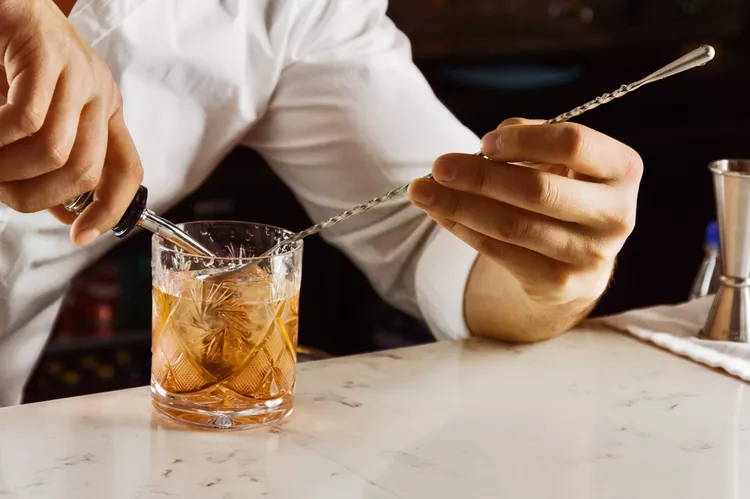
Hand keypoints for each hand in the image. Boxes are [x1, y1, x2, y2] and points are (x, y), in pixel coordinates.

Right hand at [0, 0, 142, 244]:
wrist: (2, 1)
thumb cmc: (6, 63)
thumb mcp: (35, 117)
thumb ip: (49, 162)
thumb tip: (65, 215)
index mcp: (104, 111)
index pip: (127, 171)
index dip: (111, 211)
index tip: (80, 237)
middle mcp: (99, 93)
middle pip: (85, 172)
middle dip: (35, 197)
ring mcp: (77, 71)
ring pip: (54, 152)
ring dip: (8, 171)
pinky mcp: (47, 51)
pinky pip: (26, 120)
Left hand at [408, 118, 641, 308]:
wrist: (580, 257)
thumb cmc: (564, 189)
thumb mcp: (558, 158)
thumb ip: (527, 141)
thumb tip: (481, 152)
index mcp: (621, 169)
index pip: (574, 143)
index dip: (524, 141)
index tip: (484, 142)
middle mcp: (615, 214)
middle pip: (538, 190)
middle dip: (480, 176)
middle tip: (438, 166)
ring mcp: (590, 254)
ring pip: (512, 226)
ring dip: (459, 206)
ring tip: (422, 191)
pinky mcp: (560, 282)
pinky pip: (501, 251)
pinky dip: (464, 228)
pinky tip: (439, 212)